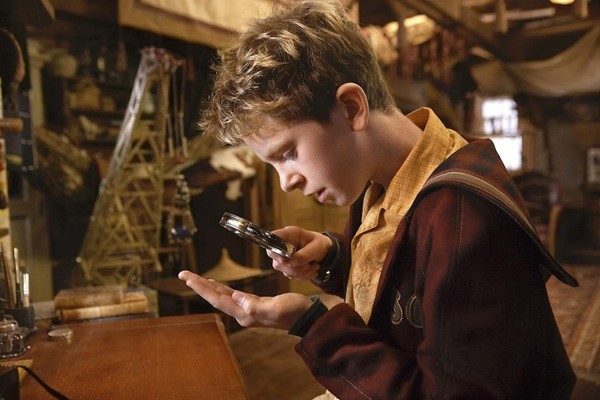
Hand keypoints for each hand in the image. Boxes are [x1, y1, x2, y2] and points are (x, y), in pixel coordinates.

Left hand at [178, 270, 312, 329]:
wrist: (312, 317)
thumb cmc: (297, 312)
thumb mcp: (277, 307)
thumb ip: (255, 305)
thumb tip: (236, 297)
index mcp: (246, 314)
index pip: (218, 299)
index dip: (201, 287)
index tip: (186, 276)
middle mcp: (244, 314)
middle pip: (216, 298)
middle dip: (199, 285)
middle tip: (183, 274)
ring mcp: (250, 310)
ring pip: (223, 297)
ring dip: (209, 287)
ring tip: (195, 279)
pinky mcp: (257, 305)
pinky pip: (233, 296)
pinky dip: (222, 289)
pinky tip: (219, 286)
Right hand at [268, 226, 331, 280]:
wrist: (323, 252)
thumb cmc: (319, 245)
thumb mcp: (315, 248)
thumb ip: (302, 256)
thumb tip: (290, 263)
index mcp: (288, 234)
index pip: (272, 239)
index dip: (277, 250)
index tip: (287, 258)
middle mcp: (281, 245)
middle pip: (278, 261)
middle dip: (296, 266)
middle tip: (308, 263)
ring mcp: (281, 256)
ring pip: (285, 270)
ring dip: (302, 272)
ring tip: (312, 265)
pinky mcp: (284, 266)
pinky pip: (290, 275)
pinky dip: (302, 275)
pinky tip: (309, 269)